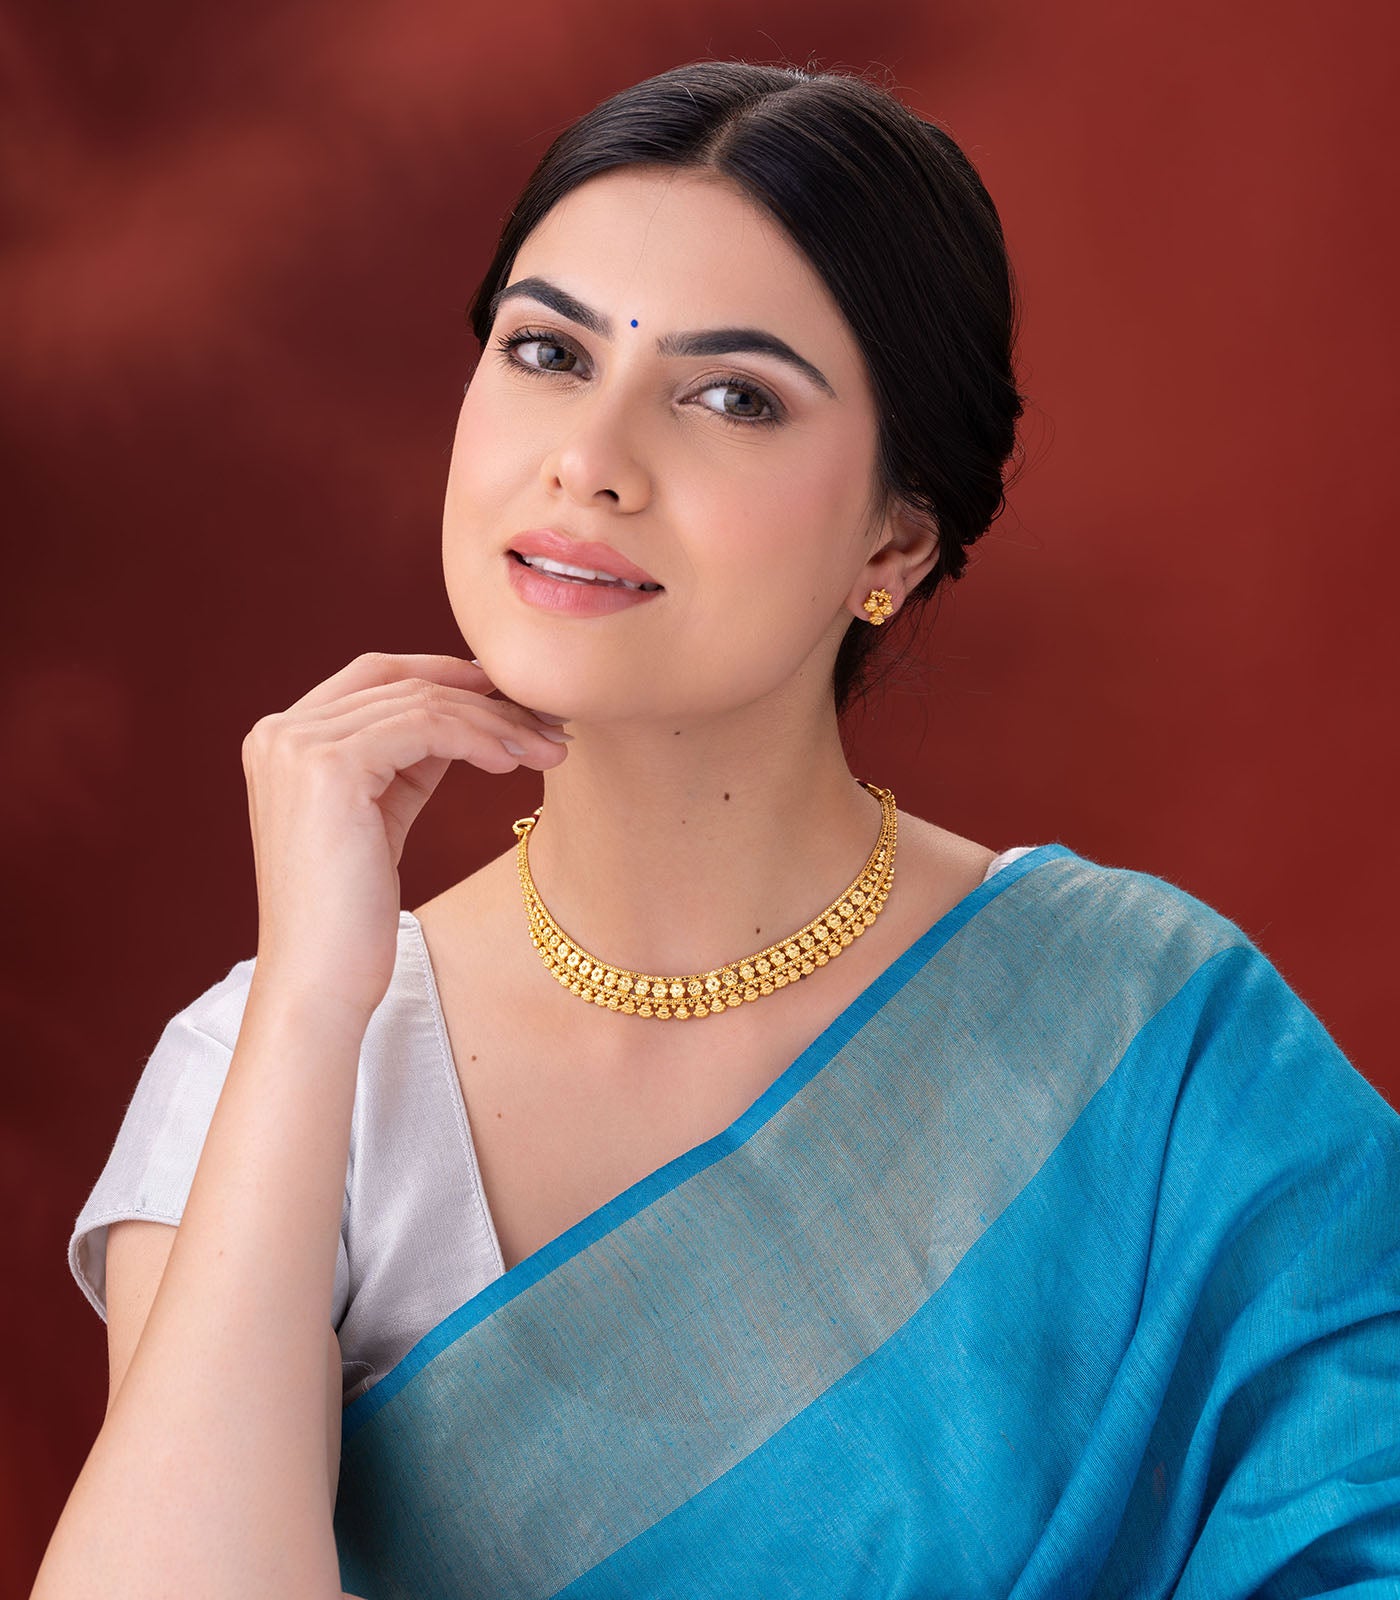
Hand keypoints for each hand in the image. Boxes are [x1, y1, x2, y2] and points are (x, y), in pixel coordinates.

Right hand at [240, 652, 568, 1021]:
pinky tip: (510, 762)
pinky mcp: (328, 767)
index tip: (510, 696)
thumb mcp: (382, 814)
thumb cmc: (352, 914)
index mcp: (282, 738)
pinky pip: (426, 727)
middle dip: (485, 700)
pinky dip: (478, 738)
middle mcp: (279, 731)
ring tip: (546, 750)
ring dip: (495, 723)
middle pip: (403, 684)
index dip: (445, 673)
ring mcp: (298, 745)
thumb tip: (467, 713)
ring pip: (422, 703)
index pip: (374, 674)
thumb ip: (406, 759)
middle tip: (548, 726)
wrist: (318, 982)